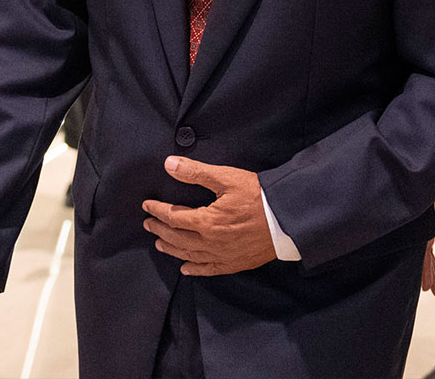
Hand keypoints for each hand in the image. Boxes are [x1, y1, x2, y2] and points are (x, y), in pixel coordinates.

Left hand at [140, 156, 276, 275]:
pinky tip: (186, 269)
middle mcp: (211, 242)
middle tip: (148, 224)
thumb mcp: (226, 178)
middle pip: (177, 238)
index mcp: (207, 221)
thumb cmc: (258, 196)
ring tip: (160, 244)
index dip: (158, 210)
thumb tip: (170, 165)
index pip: (173, 217)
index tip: (147, 205)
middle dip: (160, 230)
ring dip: (172, 249)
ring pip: (189, 255)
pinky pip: (209, 269)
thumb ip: (196, 172)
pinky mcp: (235, 263)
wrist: (287, 218)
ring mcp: (223, 255)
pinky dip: (195, 269)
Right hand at [420, 168, 434, 297]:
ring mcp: (420, 207)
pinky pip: (420, 228)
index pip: (423, 250)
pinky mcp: (424, 201)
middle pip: (418, 248)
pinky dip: (426, 243)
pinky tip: (432, 251)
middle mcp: (418, 213)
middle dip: (427, 269)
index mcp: (426, 215)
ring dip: (427, 259)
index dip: (426, 270)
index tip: (429, 289)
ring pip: (419, 239)